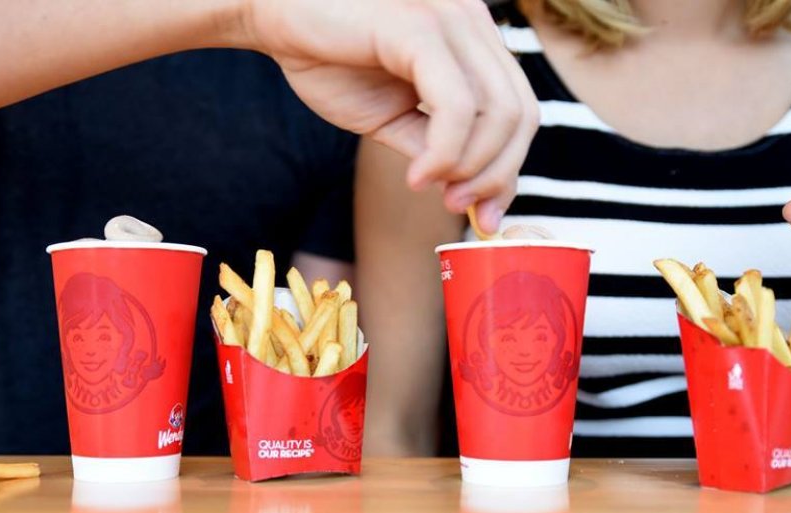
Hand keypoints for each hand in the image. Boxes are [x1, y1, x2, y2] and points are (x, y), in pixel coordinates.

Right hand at [245, 0, 538, 232]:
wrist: (270, 15)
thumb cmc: (327, 58)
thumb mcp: (391, 116)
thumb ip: (435, 146)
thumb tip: (471, 192)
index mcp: (473, 41)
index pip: (519, 111)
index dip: (509, 169)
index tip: (483, 215)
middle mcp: (473, 23)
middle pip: (521, 115)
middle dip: (497, 175)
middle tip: (458, 208)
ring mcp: (451, 20)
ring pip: (498, 113)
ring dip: (473, 169)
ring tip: (436, 191)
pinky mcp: (420, 28)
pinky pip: (456, 106)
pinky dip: (445, 153)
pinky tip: (416, 176)